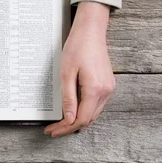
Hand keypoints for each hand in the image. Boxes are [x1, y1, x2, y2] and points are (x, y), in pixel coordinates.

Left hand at [44, 1, 114, 136]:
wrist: (91, 31)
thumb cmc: (77, 47)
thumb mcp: (67, 74)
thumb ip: (68, 98)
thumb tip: (69, 119)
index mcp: (95, 89)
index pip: (81, 119)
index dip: (66, 128)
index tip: (53, 131)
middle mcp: (105, 91)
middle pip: (88, 120)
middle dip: (69, 127)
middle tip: (53, 130)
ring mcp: (109, 88)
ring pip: (93, 114)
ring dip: (77, 121)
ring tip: (60, 124)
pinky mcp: (107, 85)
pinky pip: (96, 105)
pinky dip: (84, 112)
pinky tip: (73, 112)